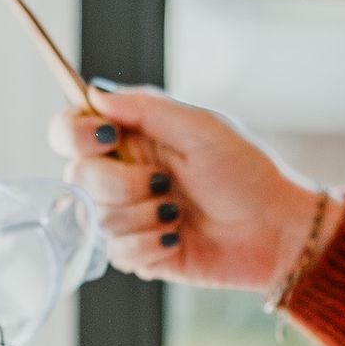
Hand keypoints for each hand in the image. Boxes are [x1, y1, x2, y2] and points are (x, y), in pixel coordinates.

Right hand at [48, 86, 328, 292]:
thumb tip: (94, 91)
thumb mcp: (201, 129)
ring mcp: (126, 216)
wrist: (276, 230)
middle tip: (165, 183)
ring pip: (96, 219)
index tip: (106, 137)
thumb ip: (145, 108)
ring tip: (179, 213)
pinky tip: (178, 239)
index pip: (69, 129)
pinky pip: (116, 254)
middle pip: (77, 178)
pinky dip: (150, 245)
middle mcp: (120, 174)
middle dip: (121, 184)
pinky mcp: (137, 254)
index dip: (73, 133)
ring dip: (143, 217)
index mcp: (130, 137)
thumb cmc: (246, 172)